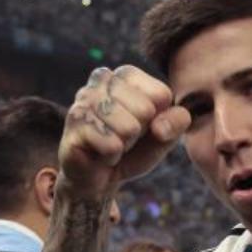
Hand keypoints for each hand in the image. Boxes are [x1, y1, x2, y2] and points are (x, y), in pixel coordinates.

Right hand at [58, 65, 191, 203]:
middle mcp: (102, 79)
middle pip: (145, 110)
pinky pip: (111, 145)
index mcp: (126, 74)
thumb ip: (177, 123)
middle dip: (139, 133)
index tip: (141, 126)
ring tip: (111, 143)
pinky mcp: (74, 124)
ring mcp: (84, 99)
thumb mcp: (163, 136)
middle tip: (122, 137)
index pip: (162, 96)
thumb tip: (161, 126)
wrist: (98, 177)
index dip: (156, 120)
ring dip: (124, 145)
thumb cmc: (132, 149)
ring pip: (128, 128)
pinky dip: (111, 156)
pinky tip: (99, 153)